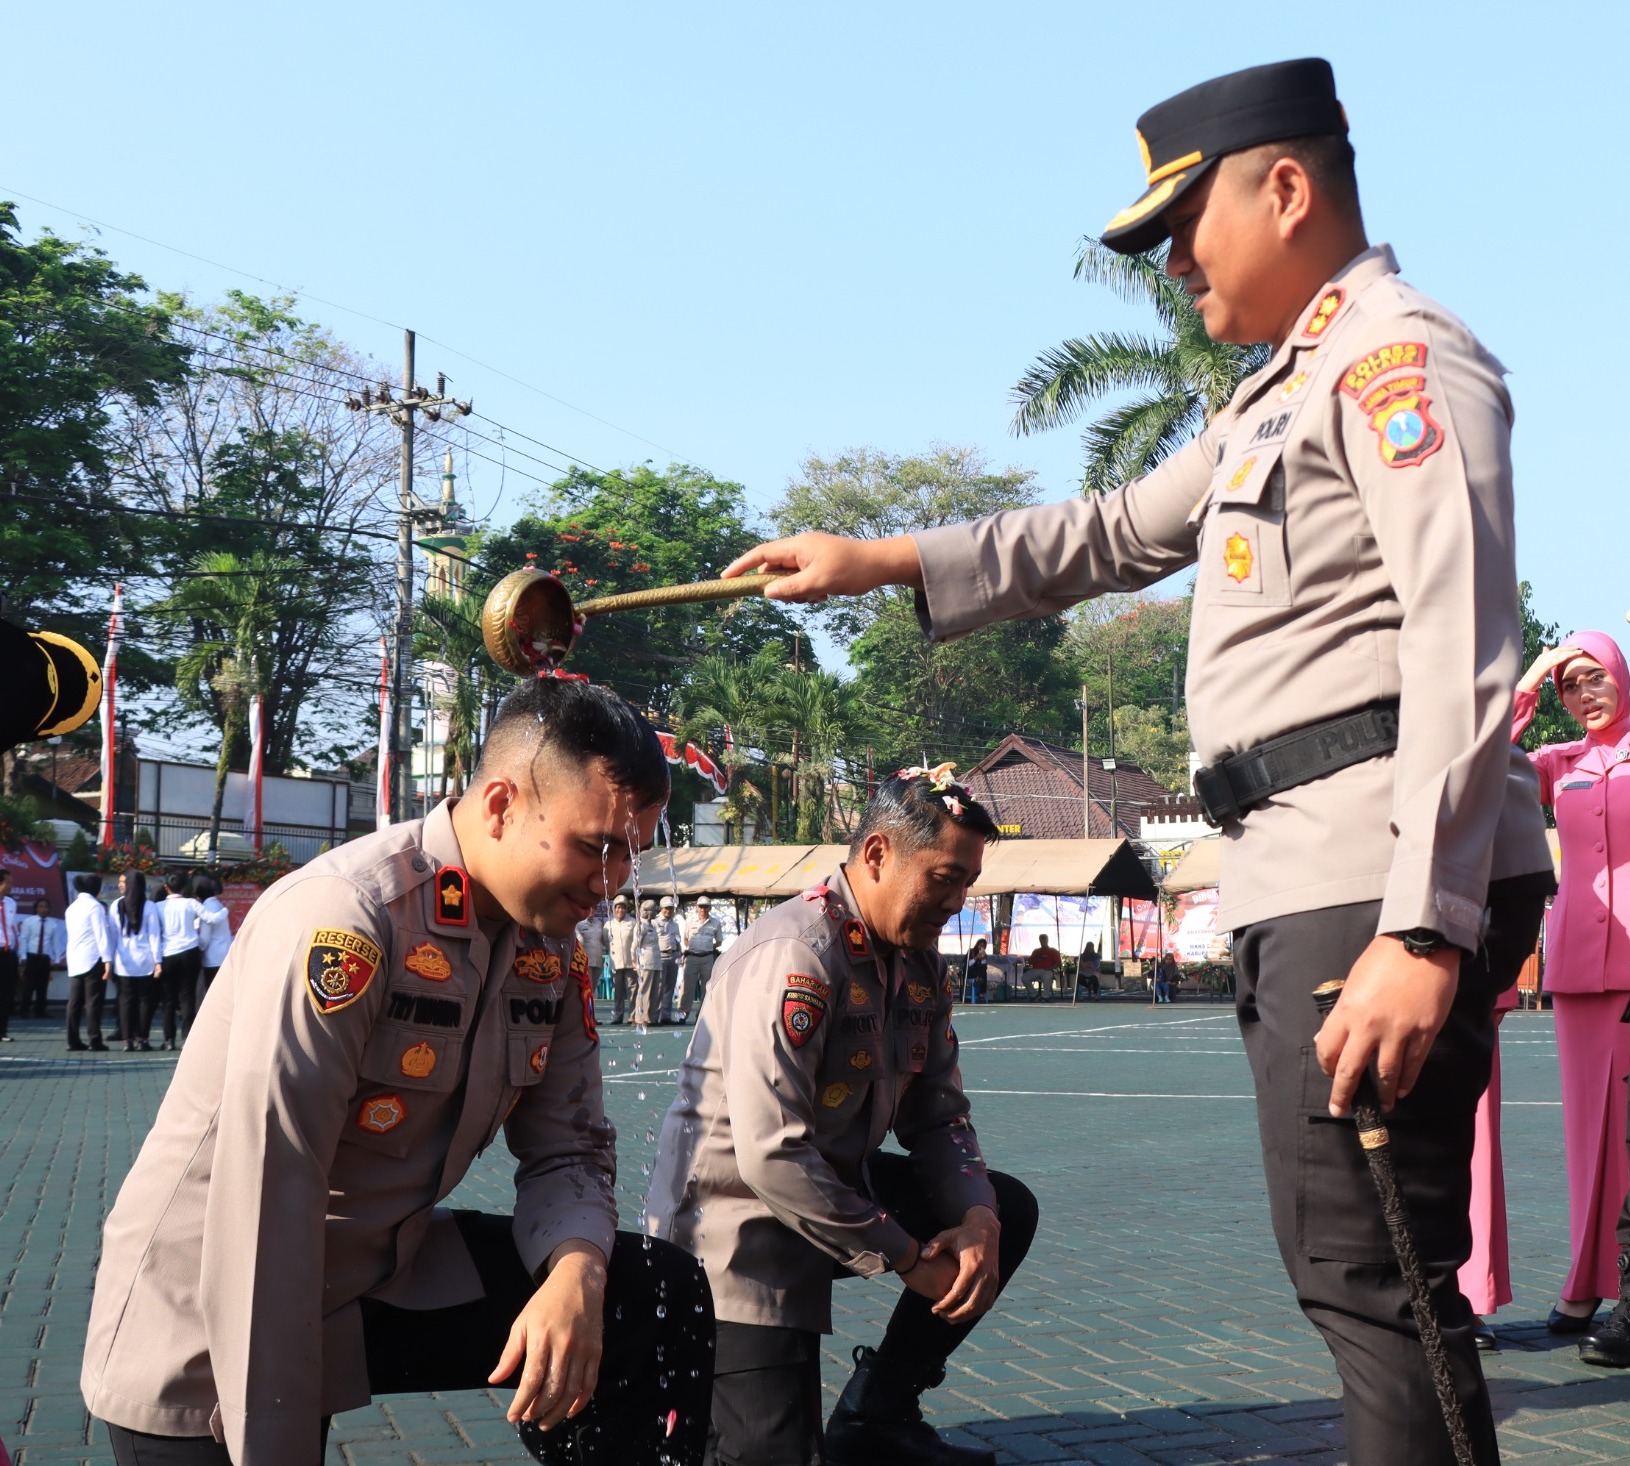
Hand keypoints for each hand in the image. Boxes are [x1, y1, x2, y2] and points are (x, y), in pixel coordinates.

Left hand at [487, 1241, 606, 1430]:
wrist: (579, 1279)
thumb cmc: (546, 1301)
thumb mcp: (523, 1322)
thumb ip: (510, 1353)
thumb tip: (494, 1379)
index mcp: (542, 1337)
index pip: (531, 1379)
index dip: (521, 1402)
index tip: (512, 1417)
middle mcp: (564, 1345)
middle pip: (552, 1389)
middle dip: (538, 1410)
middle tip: (528, 1418)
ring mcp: (583, 1349)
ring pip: (572, 1391)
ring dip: (558, 1412)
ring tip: (545, 1421)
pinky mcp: (596, 1351)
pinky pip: (590, 1383)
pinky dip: (580, 1402)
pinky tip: (570, 1411)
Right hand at [719, 533, 922, 601]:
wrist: (880, 565)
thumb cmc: (851, 569)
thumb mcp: (819, 582)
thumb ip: (790, 589)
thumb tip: (766, 593)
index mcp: (798, 546)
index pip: (761, 554)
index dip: (741, 566)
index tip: (726, 579)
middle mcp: (800, 549)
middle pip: (774, 570)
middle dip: (780, 589)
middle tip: (798, 598)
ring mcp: (810, 557)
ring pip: (789, 580)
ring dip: (797, 593)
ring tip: (819, 595)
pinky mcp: (818, 566)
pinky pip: (802, 582)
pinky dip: (808, 592)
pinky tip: (826, 594)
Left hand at [910, 1206, 1001, 1322]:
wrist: (987, 1228)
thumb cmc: (964, 1233)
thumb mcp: (948, 1235)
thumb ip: (935, 1245)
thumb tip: (923, 1256)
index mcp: (972, 1265)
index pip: (958, 1292)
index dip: (945, 1303)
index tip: (934, 1309)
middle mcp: (985, 1274)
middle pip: (971, 1304)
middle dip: (955, 1314)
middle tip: (941, 1316)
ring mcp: (992, 1279)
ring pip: (980, 1307)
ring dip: (965, 1316)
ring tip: (949, 1317)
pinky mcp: (996, 1281)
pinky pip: (987, 1303)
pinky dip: (976, 1311)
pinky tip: (963, 1313)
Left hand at [1314, 937, 1458, 1115]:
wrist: (1421, 945)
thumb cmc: (1384, 958)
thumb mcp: (1353, 982)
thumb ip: (1345, 1011)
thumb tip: (1334, 1035)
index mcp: (1347, 1011)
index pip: (1328, 1049)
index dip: (1327, 1066)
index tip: (1330, 1074)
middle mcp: (1369, 1027)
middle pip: (1350, 1070)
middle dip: (1343, 1095)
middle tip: (1341, 1110)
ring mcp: (1398, 1032)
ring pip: (1385, 1074)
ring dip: (1381, 1094)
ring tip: (1381, 1106)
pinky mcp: (1423, 1033)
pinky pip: (1412, 1065)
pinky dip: (1406, 1081)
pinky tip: (1401, 1090)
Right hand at [1518, 644, 1580, 693]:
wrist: (1525, 685)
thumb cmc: (1533, 678)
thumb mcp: (1540, 667)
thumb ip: (1544, 659)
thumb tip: (1546, 648)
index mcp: (1542, 657)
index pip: (1556, 650)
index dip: (1566, 648)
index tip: (1575, 647)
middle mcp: (1542, 657)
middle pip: (1558, 650)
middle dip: (1569, 648)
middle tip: (1579, 647)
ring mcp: (1542, 662)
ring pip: (1558, 655)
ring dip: (1569, 652)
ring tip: (1579, 652)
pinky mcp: (1542, 667)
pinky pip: (1554, 661)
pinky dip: (1562, 658)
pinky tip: (1569, 656)